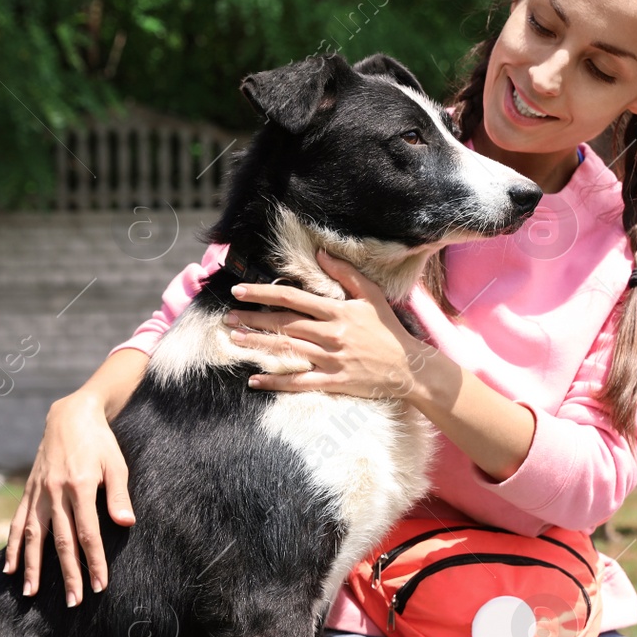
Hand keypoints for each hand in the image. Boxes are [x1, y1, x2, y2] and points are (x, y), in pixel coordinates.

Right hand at [4, 391, 134, 605]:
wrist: (70, 415)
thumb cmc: (100, 442)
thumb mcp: (116, 464)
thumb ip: (119, 495)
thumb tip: (126, 524)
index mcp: (79, 486)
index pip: (88, 534)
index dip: (94, 561)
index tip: (99, 585)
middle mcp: (55, 492)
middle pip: (61, 541)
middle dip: (69, 574)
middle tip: (74, 602)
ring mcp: (38, 492)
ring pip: (32, 536)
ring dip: (32, 566)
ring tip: (31, 594)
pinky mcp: (29, 491)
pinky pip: (17, 521)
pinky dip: (11, 546)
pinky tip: (9, 568)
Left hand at [223, 250, 430, 399]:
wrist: (409, 367)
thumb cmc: (388, 330)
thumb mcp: (371, 296)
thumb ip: (346, 274)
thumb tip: (321, 254)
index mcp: (337, 311)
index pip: (292, 298)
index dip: (263, 293)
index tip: (240, 291)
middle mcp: (331, 334)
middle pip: (283, 324)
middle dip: (253, 320)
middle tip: (228, 318)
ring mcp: (331, 359)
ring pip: (287, 350)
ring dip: (258, 345)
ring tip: (234, 340)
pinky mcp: (334, 381)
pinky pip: (299, 382)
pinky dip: (276, 382)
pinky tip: (255, 381)